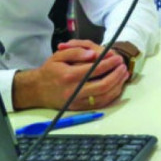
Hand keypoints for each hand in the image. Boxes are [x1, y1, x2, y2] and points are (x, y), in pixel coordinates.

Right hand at [12, 39, 129, 109]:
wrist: (37, 90)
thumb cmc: (49, 71)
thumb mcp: (59, 56)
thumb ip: (76, 51)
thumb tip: (94, 53)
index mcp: (69, 75)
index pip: (95, 69)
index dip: (109, 63)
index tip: (117, 57)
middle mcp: (74, 90)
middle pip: (103, 85)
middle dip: (116, 75)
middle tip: (123, 66)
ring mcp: (77, 101)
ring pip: (104, 96)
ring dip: (117, 85)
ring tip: (124, 75)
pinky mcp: (80, 108)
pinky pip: (100, 104)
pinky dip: (111, 95)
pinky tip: (117, 86)